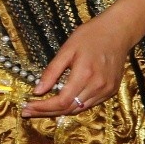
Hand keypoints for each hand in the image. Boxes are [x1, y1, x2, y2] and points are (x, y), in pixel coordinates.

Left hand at [24, 0, 144, 117]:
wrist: (118, 31)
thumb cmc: (90, 36)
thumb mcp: (67, 49)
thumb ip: (52, 71)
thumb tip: (37, 91)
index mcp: (84, 74)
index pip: (61, 101)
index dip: (43, 107)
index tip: (27, 107)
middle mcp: (97, 86)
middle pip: (69, 109)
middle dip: (47, 112)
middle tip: (28, 112)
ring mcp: (106, 90)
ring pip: (79, 109)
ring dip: (59, 112)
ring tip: (41, 109)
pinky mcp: (111, 91)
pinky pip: (89, 104)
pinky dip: (74, 106)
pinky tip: (61, 103)